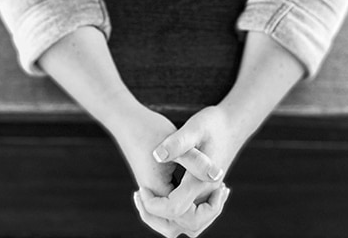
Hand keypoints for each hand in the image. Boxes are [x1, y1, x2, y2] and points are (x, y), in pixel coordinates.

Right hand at [112, 106, 230, 236]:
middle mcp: (153, 195)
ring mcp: (153, 192)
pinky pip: (174, 207)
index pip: (182, 217)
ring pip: (175, 220)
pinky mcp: (156, 186)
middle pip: (175, 227)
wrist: (126, 120)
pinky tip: (204, 182)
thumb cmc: (150, 127)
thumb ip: (196, 160)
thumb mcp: (179, 140)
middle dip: (202, 216)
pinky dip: (190, 203)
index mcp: (156, 189)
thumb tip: (217, 175)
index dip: (207, 208)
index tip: (220, 185)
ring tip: (215, 191)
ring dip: (196, 213)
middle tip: (220, 192)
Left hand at [138, 106, 243, 235]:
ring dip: (168, 220)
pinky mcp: (207, 193)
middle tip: (143, 195)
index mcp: (200, 182)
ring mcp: (209, 195)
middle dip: (159, 217)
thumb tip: (158, 155)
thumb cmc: (212, 123)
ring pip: (191, 225)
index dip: (152, 204)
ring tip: (149, 201)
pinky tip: (162, 197)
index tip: (140, 188)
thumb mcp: (193, 128)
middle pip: (184, 225)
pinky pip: (193, 216)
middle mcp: (207, 193)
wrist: (233, 124)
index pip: (173, 209)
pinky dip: (177, 214)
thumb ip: (177, 143)